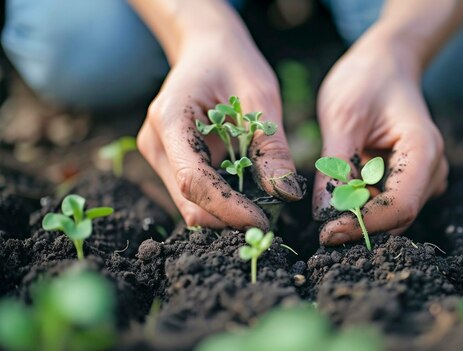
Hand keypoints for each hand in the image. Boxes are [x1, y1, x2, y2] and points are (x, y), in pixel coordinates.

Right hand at [137, 21, 302, 230]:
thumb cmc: (233, 65)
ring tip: (262, 202)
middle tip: (270, 217)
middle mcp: (154, 142)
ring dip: (226, 211)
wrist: (207, 50)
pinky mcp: (168, 161)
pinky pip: (194, 193)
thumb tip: (287, 193)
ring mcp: (158, 154)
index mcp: (170, 119)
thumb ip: (271, 146)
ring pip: (189, 203)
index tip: (262, 221)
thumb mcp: (261, 97)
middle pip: (187, 200)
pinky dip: (221, 200)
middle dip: (228, 216)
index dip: (228, 208)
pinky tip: (247, 190)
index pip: (193, 180)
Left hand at [313, 26, 447, 245]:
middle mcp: (432, 169)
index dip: (363, 225)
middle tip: (320, 226)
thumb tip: (324, 215)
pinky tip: (342, 191)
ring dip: (359, 215)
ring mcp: (425, 177)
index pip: (398, 207)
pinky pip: (386, 204)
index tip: (326, 233)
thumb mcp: (342, 118)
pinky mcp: (410, 180)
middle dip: (359, 225)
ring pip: (391, 215)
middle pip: (397, 217)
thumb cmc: (365, 82)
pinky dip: (362, 205)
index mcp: (423, 150)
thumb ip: (335, 167)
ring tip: (330, 201)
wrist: (385, 64)